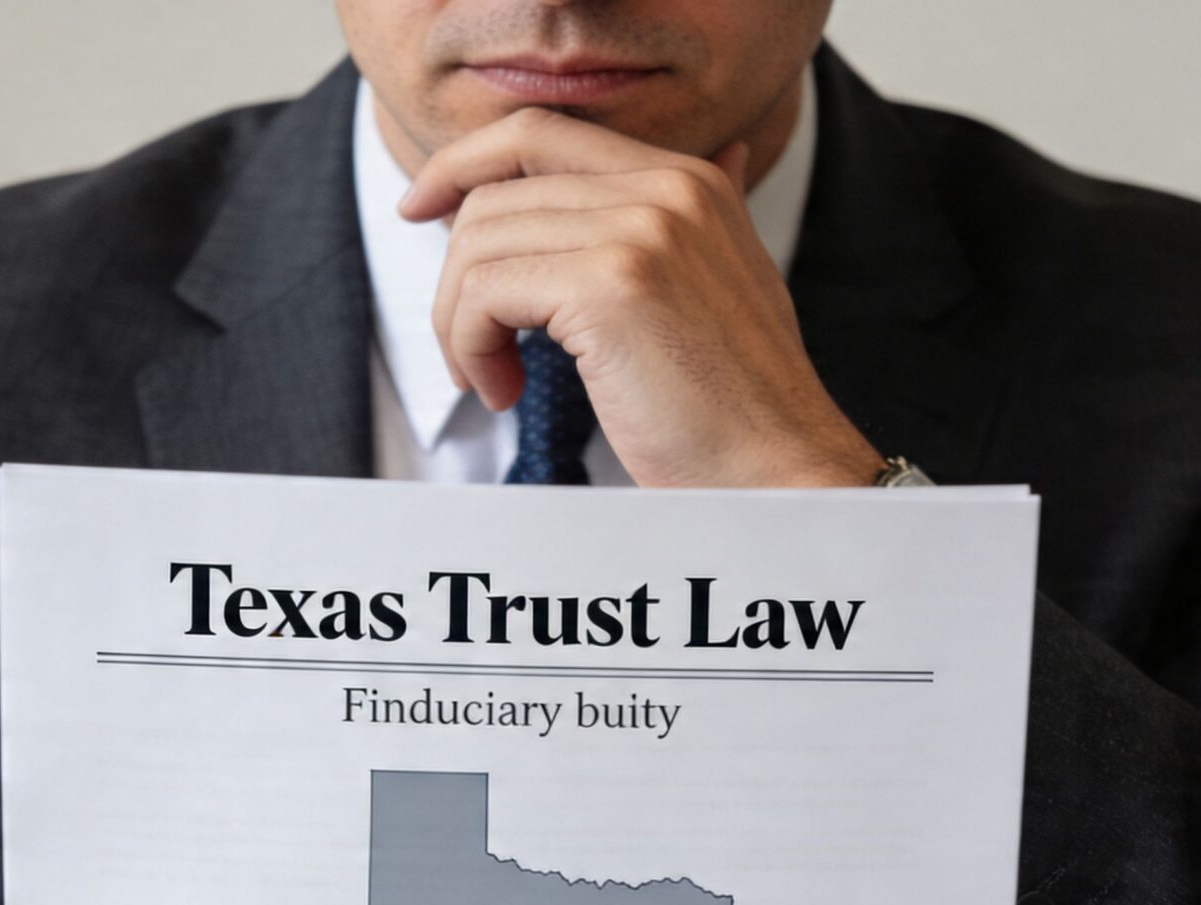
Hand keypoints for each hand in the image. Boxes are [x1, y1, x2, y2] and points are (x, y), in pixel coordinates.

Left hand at [401, 107, 880, 488]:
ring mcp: (641, 230)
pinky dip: (471, 346)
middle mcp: (666, 188)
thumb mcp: (717, 288)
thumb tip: (714, 160)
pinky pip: (484, 292)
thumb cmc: (737, 408)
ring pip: (479, 242)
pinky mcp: (612, 286)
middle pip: (496, 188)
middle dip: (456, 269)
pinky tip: (506, 392)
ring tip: (494, 379)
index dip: (463, 164)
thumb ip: (683, 225)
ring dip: (462, 322)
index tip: (419, 210)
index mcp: (687, 180)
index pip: (538, 133)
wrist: (780, 474)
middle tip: (467, 343)